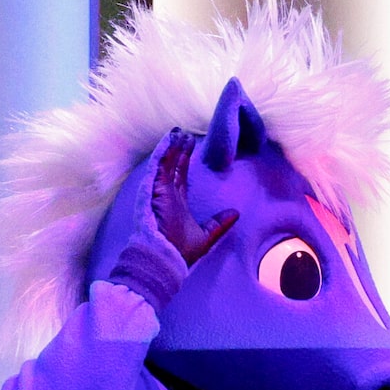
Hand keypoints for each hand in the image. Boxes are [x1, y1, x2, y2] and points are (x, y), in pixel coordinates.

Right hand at [150, 130, 239, 264]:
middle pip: (173, 166)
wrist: (165, 258)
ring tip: (178, 131)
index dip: (184, 160)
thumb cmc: (180, 252)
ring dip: (171, 147)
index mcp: (177, 203)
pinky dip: (163, 152)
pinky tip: (170, 139)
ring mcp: (159, 192)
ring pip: (165, 163)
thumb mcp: (206, 236)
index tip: (191, 146)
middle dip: (179, 150)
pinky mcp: (154, 190)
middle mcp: (167, 195)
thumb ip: (219, 224)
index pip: (180, 176)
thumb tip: (236, 213)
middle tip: (185, 133)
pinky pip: (158, 166)